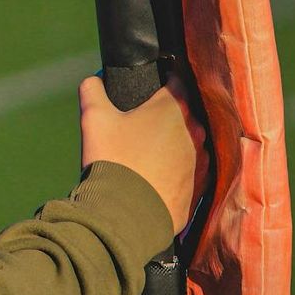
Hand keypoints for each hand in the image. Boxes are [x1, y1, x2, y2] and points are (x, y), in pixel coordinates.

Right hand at [78, 74, 204, 232]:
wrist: (126, 215)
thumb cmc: (113, 160)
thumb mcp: (94, 118)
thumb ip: (92, 90)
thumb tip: (94, 80)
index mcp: (174, 107)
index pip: (175, 79)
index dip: (161, 80)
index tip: (148, 88)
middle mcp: (196, 130)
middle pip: (183, 112)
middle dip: (165, 115)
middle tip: (140, 125)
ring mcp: (202, 159)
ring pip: (189, 141)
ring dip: (173, 143)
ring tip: (146, 154)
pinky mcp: (201, 185)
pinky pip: (191, 169)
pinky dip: (176, 169)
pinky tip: (156, 176)